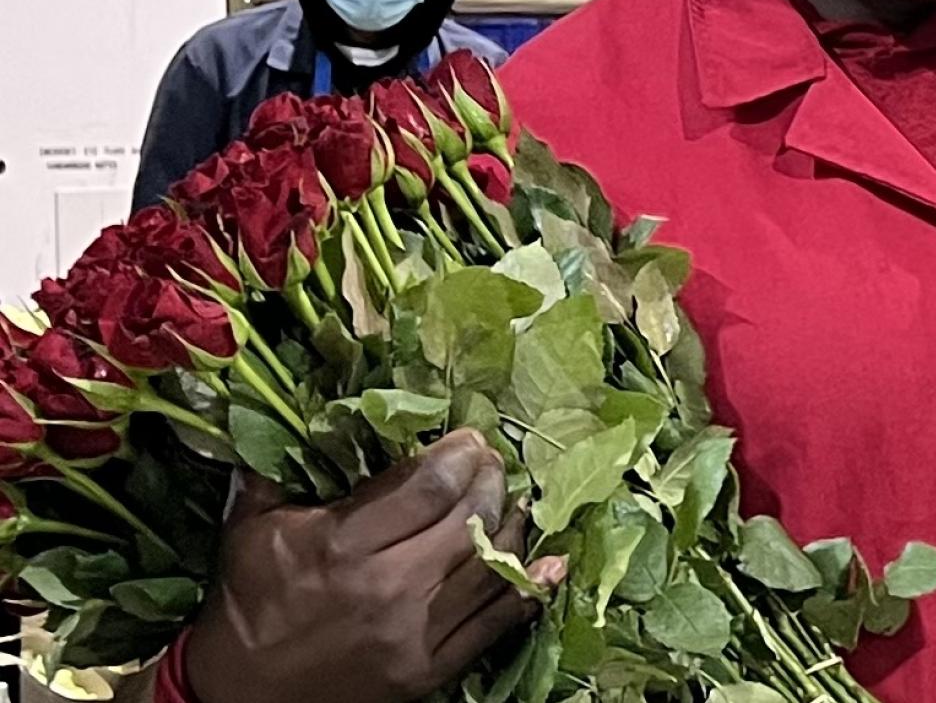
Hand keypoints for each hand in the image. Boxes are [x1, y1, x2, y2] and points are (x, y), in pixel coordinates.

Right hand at [186, 430, 562, 702]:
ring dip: (512, 526)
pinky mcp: (427, 670)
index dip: (460, 454)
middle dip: (491, 480)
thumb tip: (311, 410)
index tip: (469, 439)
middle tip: (493, 462)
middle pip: (469, 518)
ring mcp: (413, 633)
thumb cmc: (247, 604)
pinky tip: (550, 565)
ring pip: (490, 566)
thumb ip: (280, 467)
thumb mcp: (251, 528)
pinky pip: (494, 624)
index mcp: (343, 545)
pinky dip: (528, 591)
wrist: (238, 697)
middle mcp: (387, 587)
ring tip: (516, 501)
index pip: (430, 485)